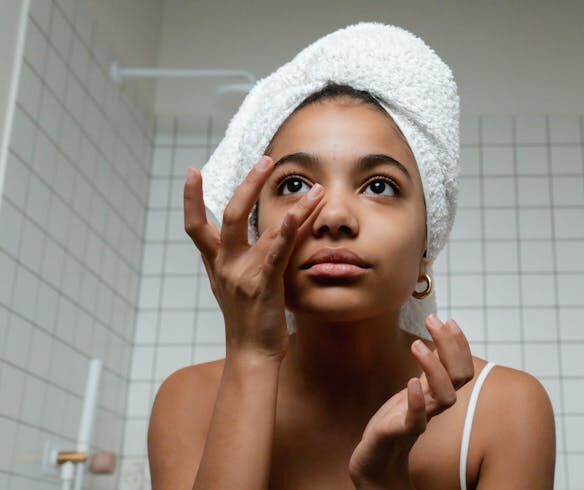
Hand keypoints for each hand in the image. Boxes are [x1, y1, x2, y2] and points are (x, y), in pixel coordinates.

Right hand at [183, 155, 323, 360]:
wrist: (251, 355)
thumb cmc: (251, 320)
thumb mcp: (242, 284)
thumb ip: (246, 257)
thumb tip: (257, 234)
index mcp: (217, 264)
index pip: (195, 226)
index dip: (190, 199)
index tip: (191, 172)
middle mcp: (225, 266)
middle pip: (228, 216)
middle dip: (247, 185)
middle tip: (265, 160)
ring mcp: (243, 275)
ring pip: (262, 230)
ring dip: (293, 207)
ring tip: (314, 187)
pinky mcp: (263, 285)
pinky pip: (275, 253)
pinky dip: (285, 232)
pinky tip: (297, 214)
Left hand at [348, 314, 474, 487]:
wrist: (375, 458)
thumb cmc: (394, 421)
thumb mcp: (413, 389)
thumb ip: (428, 370)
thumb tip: (437, 339)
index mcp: (436, 393)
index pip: (462, 368)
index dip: (460, 344)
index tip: (449, 320)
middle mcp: (433, 405)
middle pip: (459, 377)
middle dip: (451, 345)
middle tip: (433, 320)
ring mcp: (419, 419)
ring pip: (445, 398)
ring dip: (434, 368)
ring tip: (417, 345)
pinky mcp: (399, 433)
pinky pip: (416, 421)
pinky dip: (416, 401)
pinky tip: (410, 382)